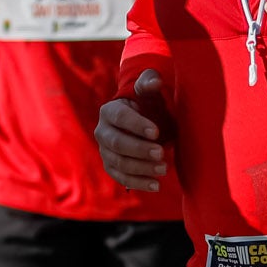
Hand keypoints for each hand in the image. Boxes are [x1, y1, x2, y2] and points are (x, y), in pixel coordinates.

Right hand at [95, 74, 168, 191]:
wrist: (143, 122)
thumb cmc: (147, 104)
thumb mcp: (149, 91)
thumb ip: (150, 82)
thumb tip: (155, 81)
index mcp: (109, 111)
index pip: (119, 118)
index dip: (136, 125)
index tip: (156, 131)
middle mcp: (102, 132)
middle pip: (118, 144)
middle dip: (140, 150)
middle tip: (161, 153)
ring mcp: (105, 152)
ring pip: (120, 163)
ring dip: (142, 168)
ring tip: (164, 169)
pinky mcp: (112, 167)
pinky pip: (122, 178)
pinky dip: (138, 183)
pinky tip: (155, 185)